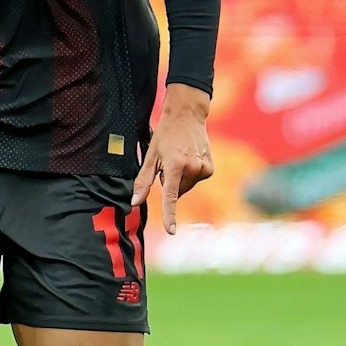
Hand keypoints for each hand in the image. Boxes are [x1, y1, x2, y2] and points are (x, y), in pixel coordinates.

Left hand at [134, 86, 212, 234]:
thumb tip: (134, 203)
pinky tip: (189, 158)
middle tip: (168, 162)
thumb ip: (142, 181)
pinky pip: (196, 181)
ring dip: (180, 179)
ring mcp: (204, 169)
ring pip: (186, 187)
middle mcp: (192, 169)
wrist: (187, 115)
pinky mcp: (210, 169)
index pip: (170, 196)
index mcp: (175, 166)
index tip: (171, 230)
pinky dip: (190, 175)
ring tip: (179, 157)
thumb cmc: (165, 135)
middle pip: (176, 191)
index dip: (169, 215)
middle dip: (170, 183)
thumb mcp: (150, 156)